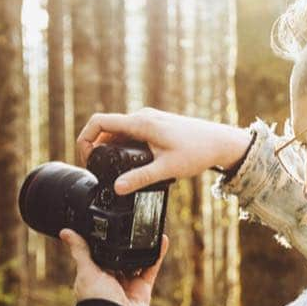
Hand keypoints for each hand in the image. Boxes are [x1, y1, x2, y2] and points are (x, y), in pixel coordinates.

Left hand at [59, 229, 169, 305]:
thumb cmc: (96, 300)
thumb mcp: (86, 271)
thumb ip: (80, 251)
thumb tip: (65, 232)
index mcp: (93, 274)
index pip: (100, 252)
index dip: (105, 240)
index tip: (111, 223)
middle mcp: (110, 278)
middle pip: (120, 256)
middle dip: (125, 244)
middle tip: (132, 224)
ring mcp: (127, 283)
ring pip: (137, 260)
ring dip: (143, 247)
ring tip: (148, 228)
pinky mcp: (142, 288)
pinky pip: (151, 267)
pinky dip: (158, 254)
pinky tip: (163, 239)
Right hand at [75, 107, 251, 194]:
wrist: (221, 142)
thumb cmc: (198, 152)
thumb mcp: (167, 169)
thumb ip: (140, 178)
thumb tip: (117, 189)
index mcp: (140, 123)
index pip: (99, 122)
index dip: (85, 139)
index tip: (85, 158)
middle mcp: (142, 117)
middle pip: (106, 127)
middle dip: (95, 147)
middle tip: (96, 169)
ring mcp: (148, 119)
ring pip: (118, 130)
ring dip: (108, 146)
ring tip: (109, 168)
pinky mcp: (154, 125)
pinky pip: (129, 132)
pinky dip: (121, 145)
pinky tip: (127, 162)